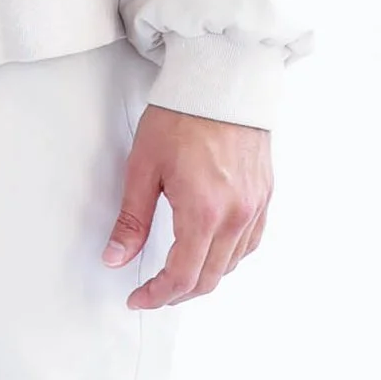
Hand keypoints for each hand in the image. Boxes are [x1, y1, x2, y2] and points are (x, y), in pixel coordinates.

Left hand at [102, 106, 271, 307]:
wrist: (222, 81)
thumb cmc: (181, 116)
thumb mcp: (143, 168)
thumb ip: (131, 220)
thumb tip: (115, 257)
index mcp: (204, 212)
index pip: (182, 276)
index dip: (157, 296)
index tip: (138, 297)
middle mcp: (236, 215)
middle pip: (209, 279)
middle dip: (178, 294)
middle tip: (153, 292)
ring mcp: (255, 206)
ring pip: (233, 265)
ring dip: (204, 278)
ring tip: (178, 274)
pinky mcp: (264, 195)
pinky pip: (250, 242)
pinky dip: (229, 257)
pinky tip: (211, 251)